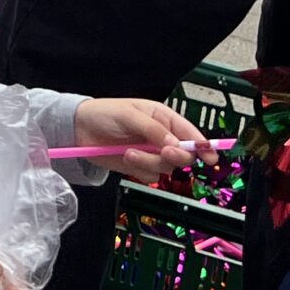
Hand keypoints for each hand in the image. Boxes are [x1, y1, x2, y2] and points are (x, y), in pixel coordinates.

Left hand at [73, 98, 213, 179]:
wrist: (79, 129)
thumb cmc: (104, 113)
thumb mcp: (129, 115)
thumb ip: (152, 129)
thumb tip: (175, 144)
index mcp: (163, 118)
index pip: (190, 132)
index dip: (202, 145)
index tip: (210, 156)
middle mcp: (162, 136)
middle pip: (183, 154)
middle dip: (175, 156)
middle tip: (164, 152)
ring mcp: (152, 153)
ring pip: (167, 167)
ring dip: (149, 162)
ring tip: (129, 153)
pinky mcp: (141, 166)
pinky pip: (151, 175)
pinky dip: (140, 170)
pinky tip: (126, 158)